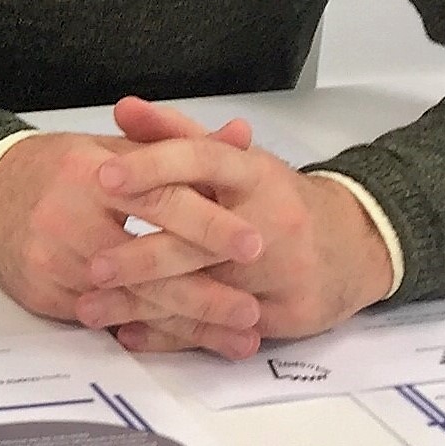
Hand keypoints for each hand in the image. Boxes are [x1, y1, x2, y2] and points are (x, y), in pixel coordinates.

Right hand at [0, 125, 267, 357]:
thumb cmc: (55, 170)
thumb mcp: (112, 149)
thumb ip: (177, 149)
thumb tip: (240, 136)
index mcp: (89, 174)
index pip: (157, 200)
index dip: (208, 225)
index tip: (253, 244)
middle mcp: (67, 219)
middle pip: (146, 264)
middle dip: (205, 292)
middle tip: (253, 311)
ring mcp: (53, 263)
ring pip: (131, 302)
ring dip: (188, 324)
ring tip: (239, 338)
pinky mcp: (45, 295)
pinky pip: (107, 320)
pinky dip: (151, 332)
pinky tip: (189, 341)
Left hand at [75, 97, 394, 354]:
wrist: (356, 243)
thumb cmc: (276, 198)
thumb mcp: (235, 161)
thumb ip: (175, 135)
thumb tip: (122, 109)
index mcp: (254, 173)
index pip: (202, 161)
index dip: (153, 166)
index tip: (103, 177)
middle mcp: (271, 221)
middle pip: (202, 240)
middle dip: (142, 256)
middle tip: (91, 266)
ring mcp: (284, 272)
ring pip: (205, 293)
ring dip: (144, 304)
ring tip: (89, 309)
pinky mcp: (288, 314)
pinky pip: (221, 330)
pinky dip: (171, 336)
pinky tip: (129, 335)